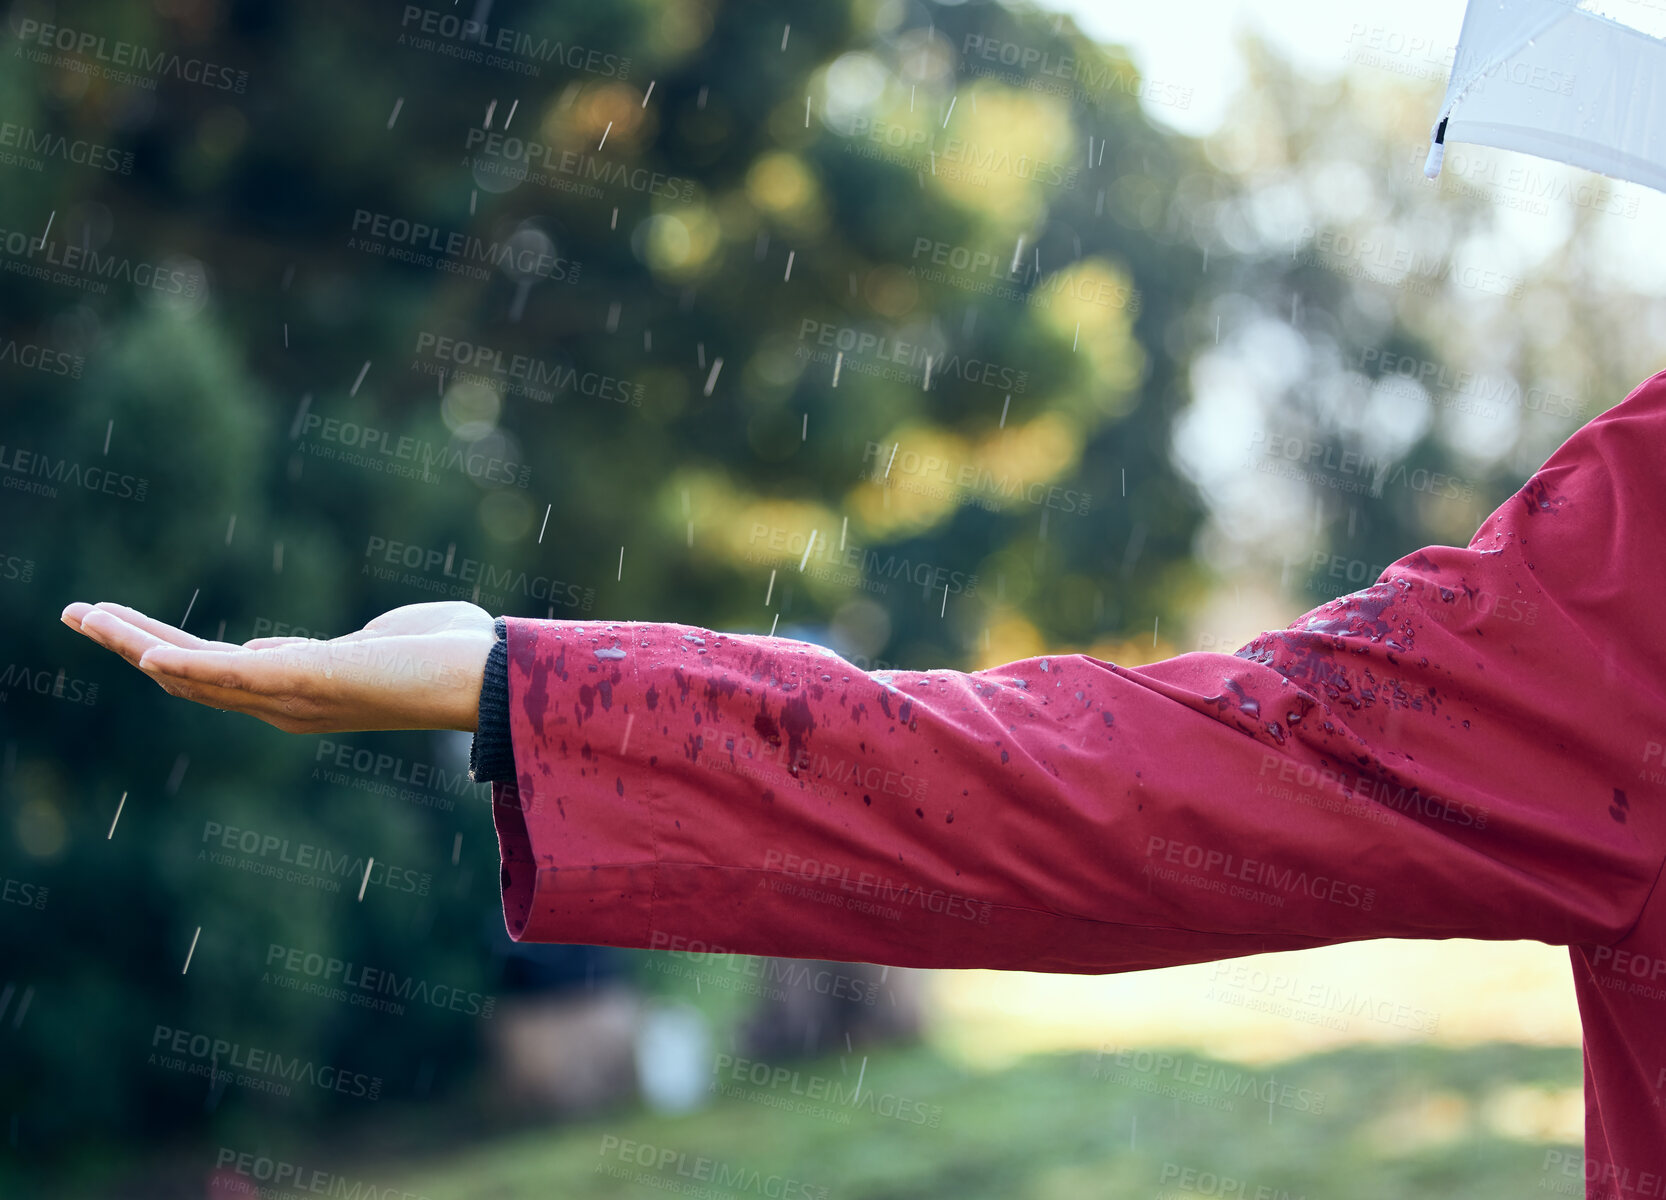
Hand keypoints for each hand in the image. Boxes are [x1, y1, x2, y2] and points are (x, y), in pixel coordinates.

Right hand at [60, 600, 496, 733]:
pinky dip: (184, 664)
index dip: (170, 654)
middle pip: (189, 674)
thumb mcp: (374, 646)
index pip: (218, 673)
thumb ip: (333, 648)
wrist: (488, 675)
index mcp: (302, 691)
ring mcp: (291, 696)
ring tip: (84, 615)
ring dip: (134, 641)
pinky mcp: (305, 679)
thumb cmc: (450, 653)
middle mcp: (287, 703)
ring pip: (193, 672)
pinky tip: (142, 651)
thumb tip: (288, 647)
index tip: (133, 635)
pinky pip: (230, 674)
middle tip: (78, 614)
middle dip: (130, 642)